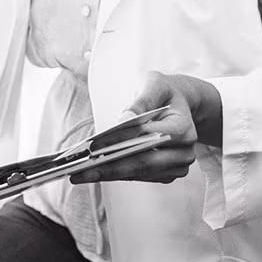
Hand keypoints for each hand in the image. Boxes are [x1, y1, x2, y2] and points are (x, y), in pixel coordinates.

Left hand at [70, 71, 218, 184]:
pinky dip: (117, 174)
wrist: (179, 104)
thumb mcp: (153, 84)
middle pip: (143, 163)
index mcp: (184, 128)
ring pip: (139, 173)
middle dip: (109, 168)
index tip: (94, 147)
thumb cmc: (164, 92)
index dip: (121, 143)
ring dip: (109, 174)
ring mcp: (177, 166)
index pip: (149, 138)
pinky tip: (94, 172)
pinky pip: (139, 176)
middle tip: (78, 172)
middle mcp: (184, 152)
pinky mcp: (166, 174)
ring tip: (80, 174)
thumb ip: (141, 102)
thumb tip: (124, 121)